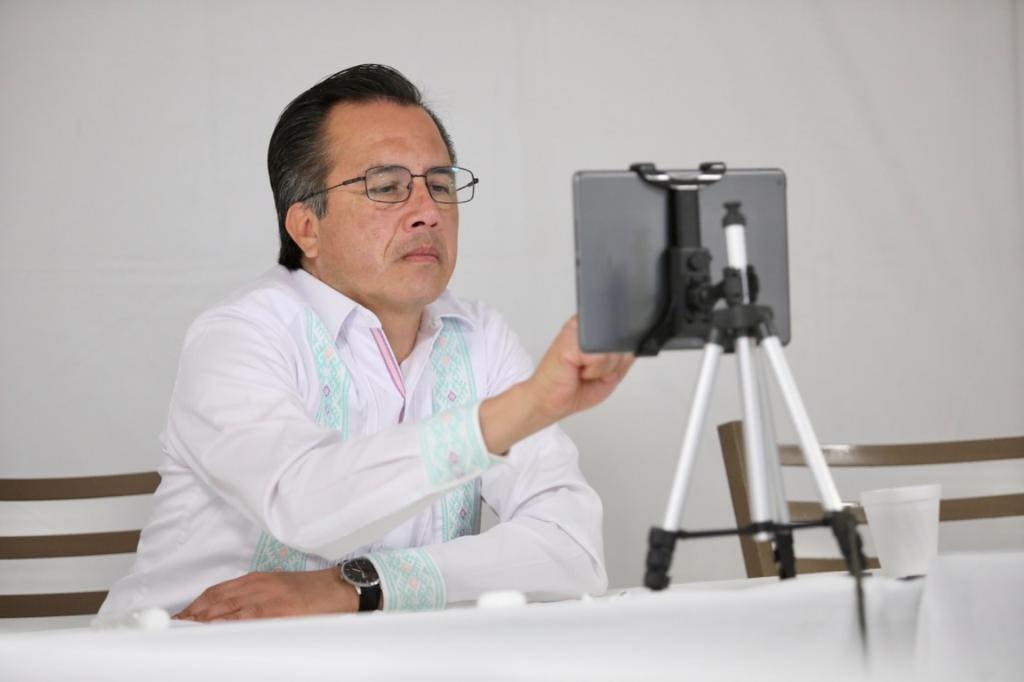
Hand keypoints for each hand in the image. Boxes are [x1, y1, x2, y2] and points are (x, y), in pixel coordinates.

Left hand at [173, 568, 356, 621]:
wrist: (338, 590)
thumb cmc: (311, 591)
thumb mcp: (278, 587)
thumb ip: (253, 597)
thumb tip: (225, 615)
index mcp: (256, 580)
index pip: (216, 592)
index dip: (195, 606)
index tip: (179, 618)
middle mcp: (257, 587)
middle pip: (215, 602)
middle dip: (192, 617)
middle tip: (172, 629)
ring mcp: (266, 600)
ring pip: (225, 611)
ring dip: (202, 623)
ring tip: (185, 634)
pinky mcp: (277, 613)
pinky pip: (245, 620)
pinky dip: (226, 626)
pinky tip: (213, 634)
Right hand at [479, 316, 633, 453]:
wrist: (547, 401)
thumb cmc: (572, 388)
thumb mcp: (609, 374)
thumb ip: (623, 359)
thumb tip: (636, 347)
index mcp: (591, 330)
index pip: (621, 331)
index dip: (621, 350)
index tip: (605, 365)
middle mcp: (583, 326)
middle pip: (620, 341)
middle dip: (612, 364)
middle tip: (591, 371)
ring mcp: (576, 330)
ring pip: (612, 350)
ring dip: (602, 370)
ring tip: (584, 372)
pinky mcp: (570, 340)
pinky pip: (600, 356)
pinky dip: (594, 371)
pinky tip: (578, 372)